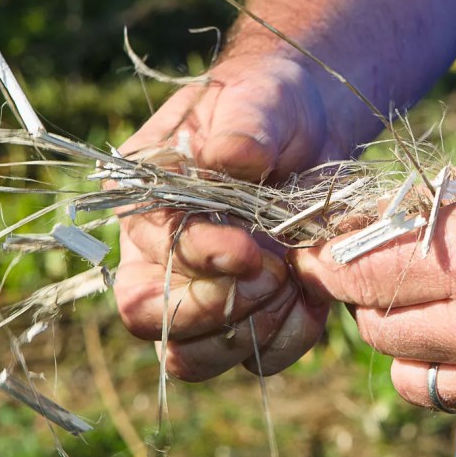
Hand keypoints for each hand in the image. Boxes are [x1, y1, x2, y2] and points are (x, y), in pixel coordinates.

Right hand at [114, 54, 341, 380]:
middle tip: (275, 272)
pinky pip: (260, 357)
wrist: (313, 124)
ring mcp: (202, 295)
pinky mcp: (250, 316)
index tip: (250, 249)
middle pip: (155, 324)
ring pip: (198, 357)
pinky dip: (292, 335)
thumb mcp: (258, 99)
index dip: (199, 262)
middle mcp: (157, 260)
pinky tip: (314, 292)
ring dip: (256, 330)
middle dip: (221, 309)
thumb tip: (229, 157)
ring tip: (296, 280)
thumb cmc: (270, 104)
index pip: (146, 260)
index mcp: (141, 205)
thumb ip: (243, 126)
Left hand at [292, 137, 455, 438]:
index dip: (331, 262)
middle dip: (371, 300)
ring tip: (445, 309)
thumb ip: (432, 204)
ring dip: (413, 345)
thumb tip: (366, 229)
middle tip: (391, 275)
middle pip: (377, 333)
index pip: (357, 274)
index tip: (322, 256)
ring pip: (414, 383)